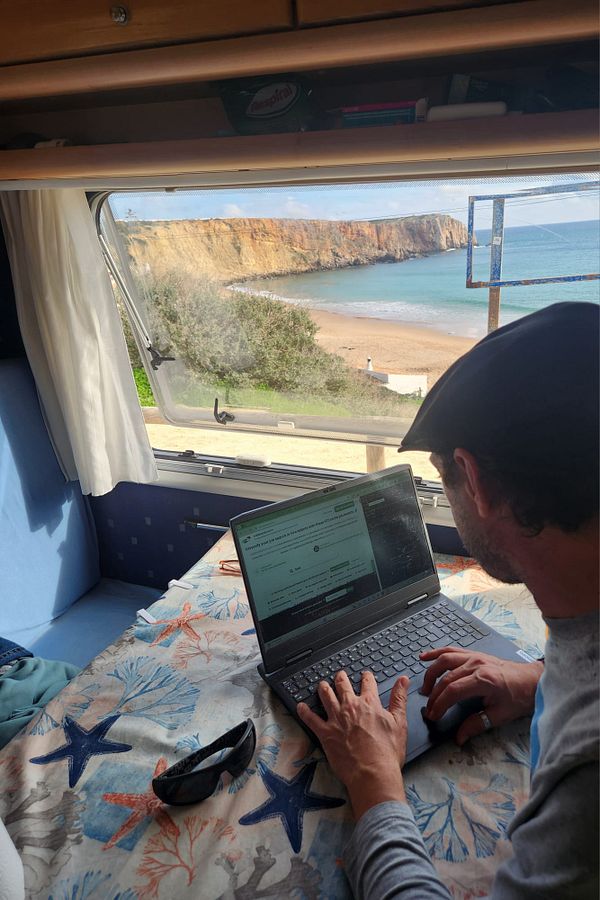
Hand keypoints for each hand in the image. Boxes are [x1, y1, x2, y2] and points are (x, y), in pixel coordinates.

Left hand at [297, 670, 409, 819]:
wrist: (373, 774)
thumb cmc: (387, 753)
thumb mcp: (400, 723)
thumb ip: (399, 699)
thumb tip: (403, 680)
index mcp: (369, 704)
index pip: (367, 683)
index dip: (366, 677)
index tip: (365, 675)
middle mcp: (351, 707)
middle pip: (343, 685)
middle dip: (341, 678)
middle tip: (340, 675)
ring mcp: (336, 719)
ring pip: (326, 696)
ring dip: (323, 688)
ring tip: (322, 685)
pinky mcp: (325, 733)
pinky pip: (311, 719)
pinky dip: (304, 711)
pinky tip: (300, 706)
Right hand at [420, 646, 543, 745]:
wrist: (533, 680)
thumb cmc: (520, 696)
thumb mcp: (500, 715)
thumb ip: (476, 725)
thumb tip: (459, 737)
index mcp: (483, 679)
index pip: (452, 691)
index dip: (439, 704)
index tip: (433, 715)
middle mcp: (476, 664)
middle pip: (446, 677)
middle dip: (433, 695)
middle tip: (428, 709)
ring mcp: (475, 656)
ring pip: (444, 660)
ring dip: (431, 673)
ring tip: (424, 689)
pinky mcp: (475, 654)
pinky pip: (452, 650)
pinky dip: (436, 653)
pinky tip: (425, 657)